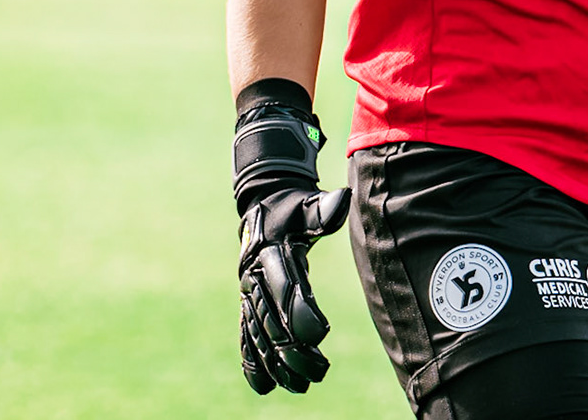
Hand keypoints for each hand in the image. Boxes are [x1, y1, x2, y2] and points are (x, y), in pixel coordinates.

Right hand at [232, 81, 351, 393]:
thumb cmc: (291, 205)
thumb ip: (323, 208)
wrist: (261, 203)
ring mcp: (248, 292)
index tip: (319, 336)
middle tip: (319, 374)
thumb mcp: (306, 202)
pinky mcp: (248, 301)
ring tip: (299, 387)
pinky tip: (264, 386)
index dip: (301, 312)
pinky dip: (252, 361)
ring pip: (259, 334)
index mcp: (272, 254)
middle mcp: (255, 277)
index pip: (287, 288)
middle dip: (293, 350)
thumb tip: (342, 200)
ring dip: (276, 363)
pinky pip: (246, 334)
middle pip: (273, 320)